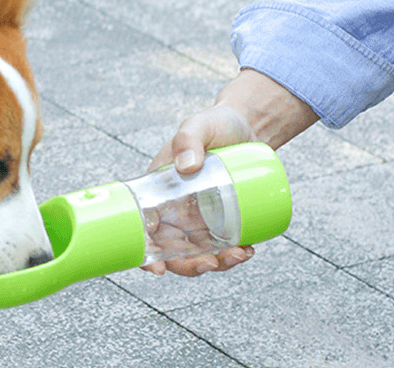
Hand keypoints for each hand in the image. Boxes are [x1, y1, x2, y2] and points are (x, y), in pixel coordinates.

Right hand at [143, 69, 318, 276]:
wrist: (249, 125)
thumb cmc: (216, 124)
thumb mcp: (198, 125)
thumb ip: (189, 139)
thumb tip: (187, 167)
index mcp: (158, 189)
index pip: (143, 227)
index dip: (145, 254)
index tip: (157, 270)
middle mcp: (175, 206)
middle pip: (172, 249)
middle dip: (190, 266)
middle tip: (212, 263)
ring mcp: (200, 214)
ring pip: (200, 252)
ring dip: (217, 263)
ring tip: (239, 254)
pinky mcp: (223, 217)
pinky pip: (223, 243)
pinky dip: (234, 254)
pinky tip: (248, 249)